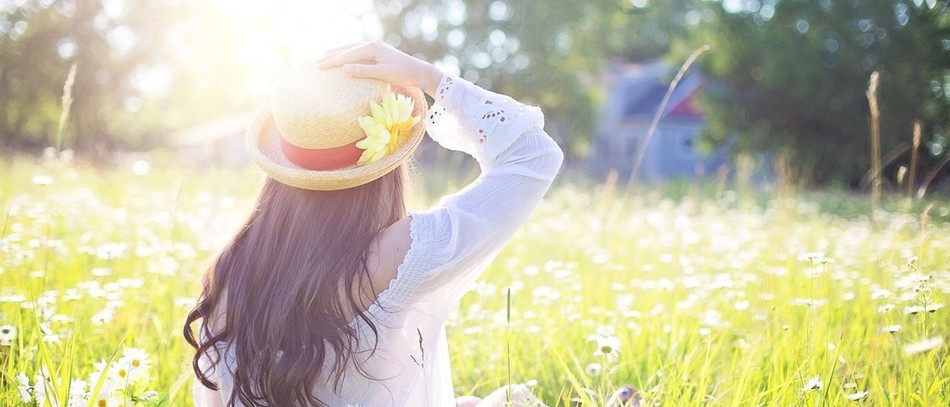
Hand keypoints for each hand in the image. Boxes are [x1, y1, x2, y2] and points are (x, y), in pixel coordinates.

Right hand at [317, 41, 443, 95]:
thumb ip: (363, 71)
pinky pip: (359, 53)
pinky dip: (349, 55)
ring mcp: (376, 47)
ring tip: (326, 56)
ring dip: (339, 53)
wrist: (420, 71)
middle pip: (348, 49)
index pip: (348, 54)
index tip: (320, 66)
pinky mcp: (379, 52)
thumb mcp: (383, 74)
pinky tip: (344, 58)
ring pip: (353, 49)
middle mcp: (373, 44)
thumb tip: (344, 68)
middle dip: (332, 56)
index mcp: (372, 48)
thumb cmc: (403, 74)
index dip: (333, 61)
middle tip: (317, 62)